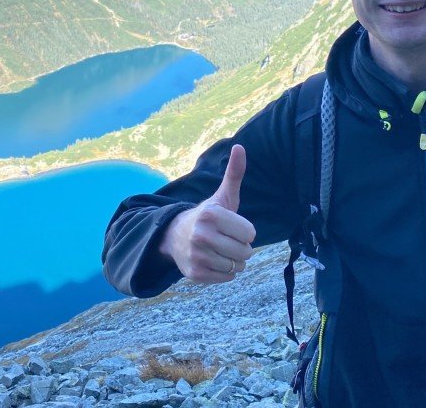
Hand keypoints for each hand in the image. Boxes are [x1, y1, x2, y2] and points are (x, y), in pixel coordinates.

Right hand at [159, 144, 255, 283]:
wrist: (176, 235)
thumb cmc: (208, 215)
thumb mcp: (222, 196)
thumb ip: (234, 173)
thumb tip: (240, 146)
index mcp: (211, 214)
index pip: (250, 233)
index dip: (245, 231)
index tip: (233, 226)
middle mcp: (202, 235)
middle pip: (244, 251)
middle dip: (241, 247)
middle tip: (227, 240)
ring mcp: (197, 255)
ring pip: (237, 266)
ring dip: (235, 261)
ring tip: (221, 250)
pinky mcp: (194, 273)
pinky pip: (227, 278)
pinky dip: (226, 272)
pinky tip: (215, 261)